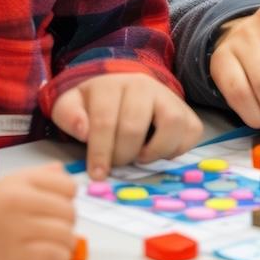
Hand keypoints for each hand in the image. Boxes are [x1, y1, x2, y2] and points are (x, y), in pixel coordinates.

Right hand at [0, 163, 76, 259]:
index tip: (60, 206)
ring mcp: (17, 229)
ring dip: (67, 242)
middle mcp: (21, 202)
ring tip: (59, 243)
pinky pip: (53, 255)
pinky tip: (54, 256)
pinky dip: (60, 257)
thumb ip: (40, 175)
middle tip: (60, 228)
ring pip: (65, 235)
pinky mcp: (14, 256)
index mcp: (22, 182)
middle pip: (69, 212)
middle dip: (69, 222)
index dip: (69, 198)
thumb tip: (65, 175)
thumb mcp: (10, 181)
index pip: (68, 187)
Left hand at [52, 73, 202, 178]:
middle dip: (122, 155)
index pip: (105, 120)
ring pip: (171, 124)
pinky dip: (175, 150)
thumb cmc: (97, 104)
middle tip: (116, 164)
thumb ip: (69, 115)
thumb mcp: (73, 105)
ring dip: (154, 151)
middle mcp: (143, 85)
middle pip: (134, 126)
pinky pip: (190, 133)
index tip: (97, 174)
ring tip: (140, 156)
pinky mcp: (187, 112)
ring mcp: (168, 97)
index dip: (100, 152)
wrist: (125, 89)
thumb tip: (83, 130)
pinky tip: (158, 151)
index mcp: (111, 85)